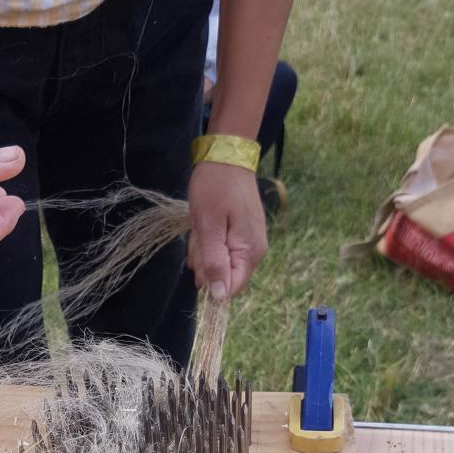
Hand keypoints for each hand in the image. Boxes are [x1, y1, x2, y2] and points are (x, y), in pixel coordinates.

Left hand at [187, 161, 266, 300]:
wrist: (226, 157)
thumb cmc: (215, 187)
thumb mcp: (208, 225)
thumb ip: (213, 262)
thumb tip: (218, 296)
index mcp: (249, 253)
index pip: (229, 289)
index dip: (210, 281)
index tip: (200, 256)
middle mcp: (253, 253)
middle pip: (221, 276)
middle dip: (204, 259)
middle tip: (201, 232)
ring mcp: (247, 243)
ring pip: (216, 263)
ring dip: (202, 247)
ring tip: (203, 222)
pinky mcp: (239, 236)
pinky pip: (218, 249)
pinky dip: (207, 239)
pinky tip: (206, 222)